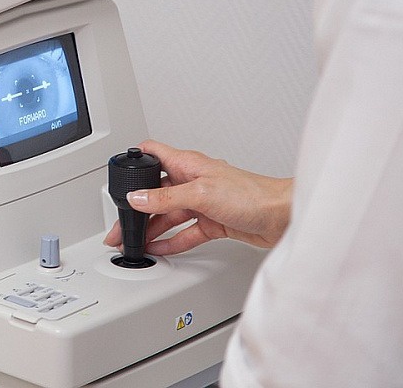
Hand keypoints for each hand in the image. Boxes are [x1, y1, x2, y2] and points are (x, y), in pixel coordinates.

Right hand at [104, 139, 291, 255]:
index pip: (153, 153)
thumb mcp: (201, 193)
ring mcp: (203, 201)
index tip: (117, 174)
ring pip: (169, 214)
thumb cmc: (254, 194)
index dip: (134, 160)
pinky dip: (171, 241)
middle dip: (136, 208)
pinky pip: (185, 232)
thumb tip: (137, 198)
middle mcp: (193, 180)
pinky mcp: (213, 221)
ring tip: (134, 241)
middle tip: (120, 225)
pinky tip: (159, 249)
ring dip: (151, 228)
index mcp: (188, 164)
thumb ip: (166, 197)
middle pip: (156, 191)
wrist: (285, 216)